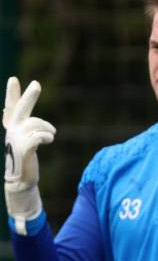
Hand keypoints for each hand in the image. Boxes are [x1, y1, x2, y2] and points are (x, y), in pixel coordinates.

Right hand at [3, 77, 54, 232]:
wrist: (20, 180)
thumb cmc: (24, 159)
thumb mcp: (22, 139)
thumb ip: (18, 124)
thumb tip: (4, 108)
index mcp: (13, 128)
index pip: (11, 108)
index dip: (12, 94)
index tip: (14, 79)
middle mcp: (13, 131)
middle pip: (22, 110)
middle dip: (29, 96)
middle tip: (37, 84)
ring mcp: (17, 139)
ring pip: (37, 125)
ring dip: (48, 130)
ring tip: (50, 136)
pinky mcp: (23, 149)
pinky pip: (39, 137)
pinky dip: (47, 137)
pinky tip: (48, 140)